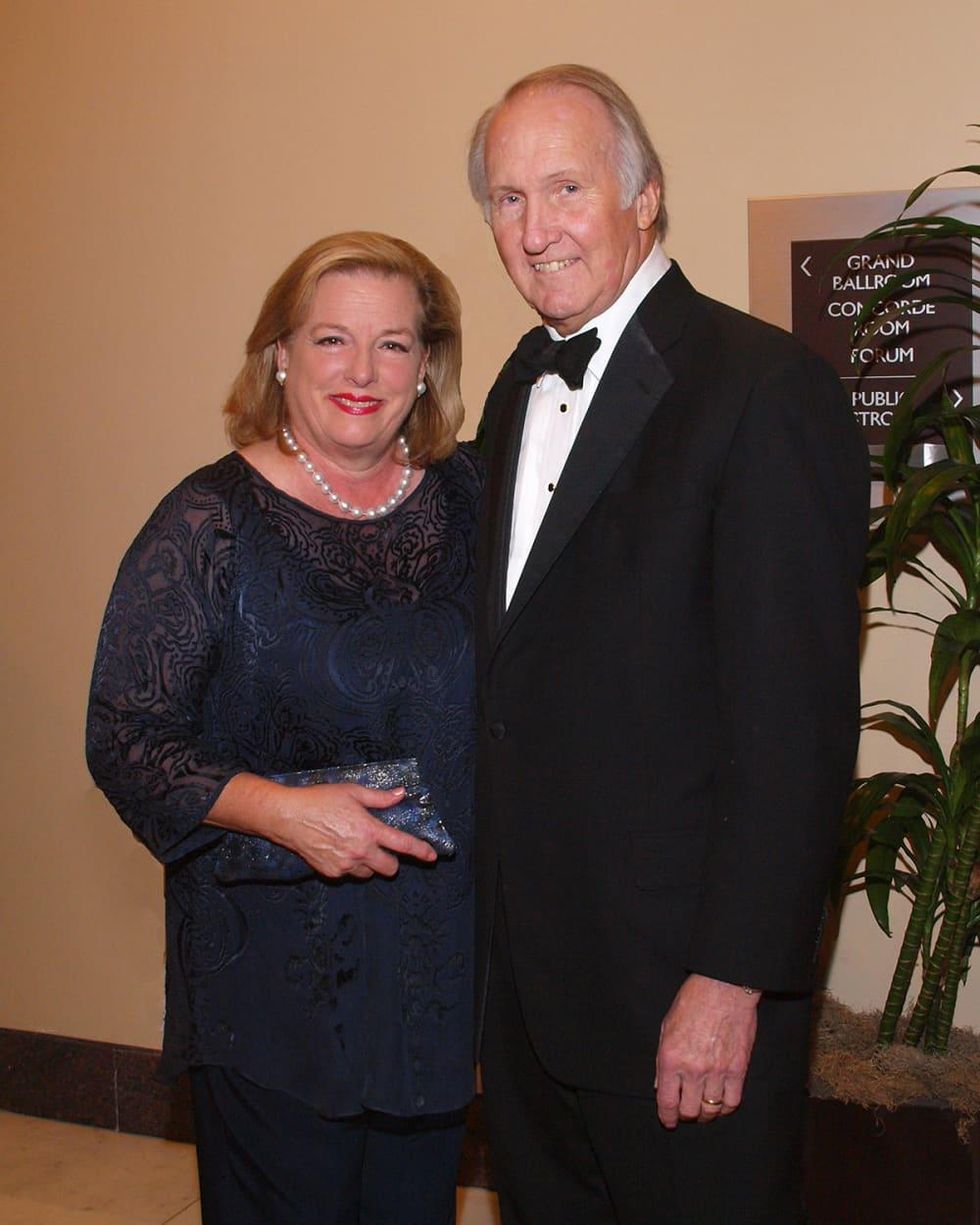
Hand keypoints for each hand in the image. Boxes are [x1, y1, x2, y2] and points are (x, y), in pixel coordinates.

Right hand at [272, 782, 436, 879]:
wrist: (287, 816)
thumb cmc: (319, 800)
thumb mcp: (352, 792)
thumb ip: (379, 797)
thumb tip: (400, 794)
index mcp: (368, 830)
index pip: (402, 845)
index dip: (420, 851)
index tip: (432, 855)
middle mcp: (360, 851)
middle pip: (389, 869)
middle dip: (391, 861)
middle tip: (382, 848)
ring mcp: (345, 865)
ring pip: (369, 873)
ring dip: (369, 863)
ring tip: (354, 845)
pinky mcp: (331, 872)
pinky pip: (349, 874)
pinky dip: (350, 866)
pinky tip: (338, 849)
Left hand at [654, 973, 759, 1127]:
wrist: (723, 987)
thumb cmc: (692, 1002)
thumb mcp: (666, 1027)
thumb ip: (662, 1060)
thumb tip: (660, 1086)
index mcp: (671, 1059)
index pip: (667, 1102)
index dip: (667, 1117)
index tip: (668, 1121)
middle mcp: (693, 1070)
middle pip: (690, 1111)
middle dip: (686, 1115)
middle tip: (686, 1112)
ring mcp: (717, 1071)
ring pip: (711, 1110)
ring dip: (705, 1113)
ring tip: (703, 1109)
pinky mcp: (738, 1069)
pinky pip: (733, 1101)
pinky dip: (726, 1107)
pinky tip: (721, 1102)